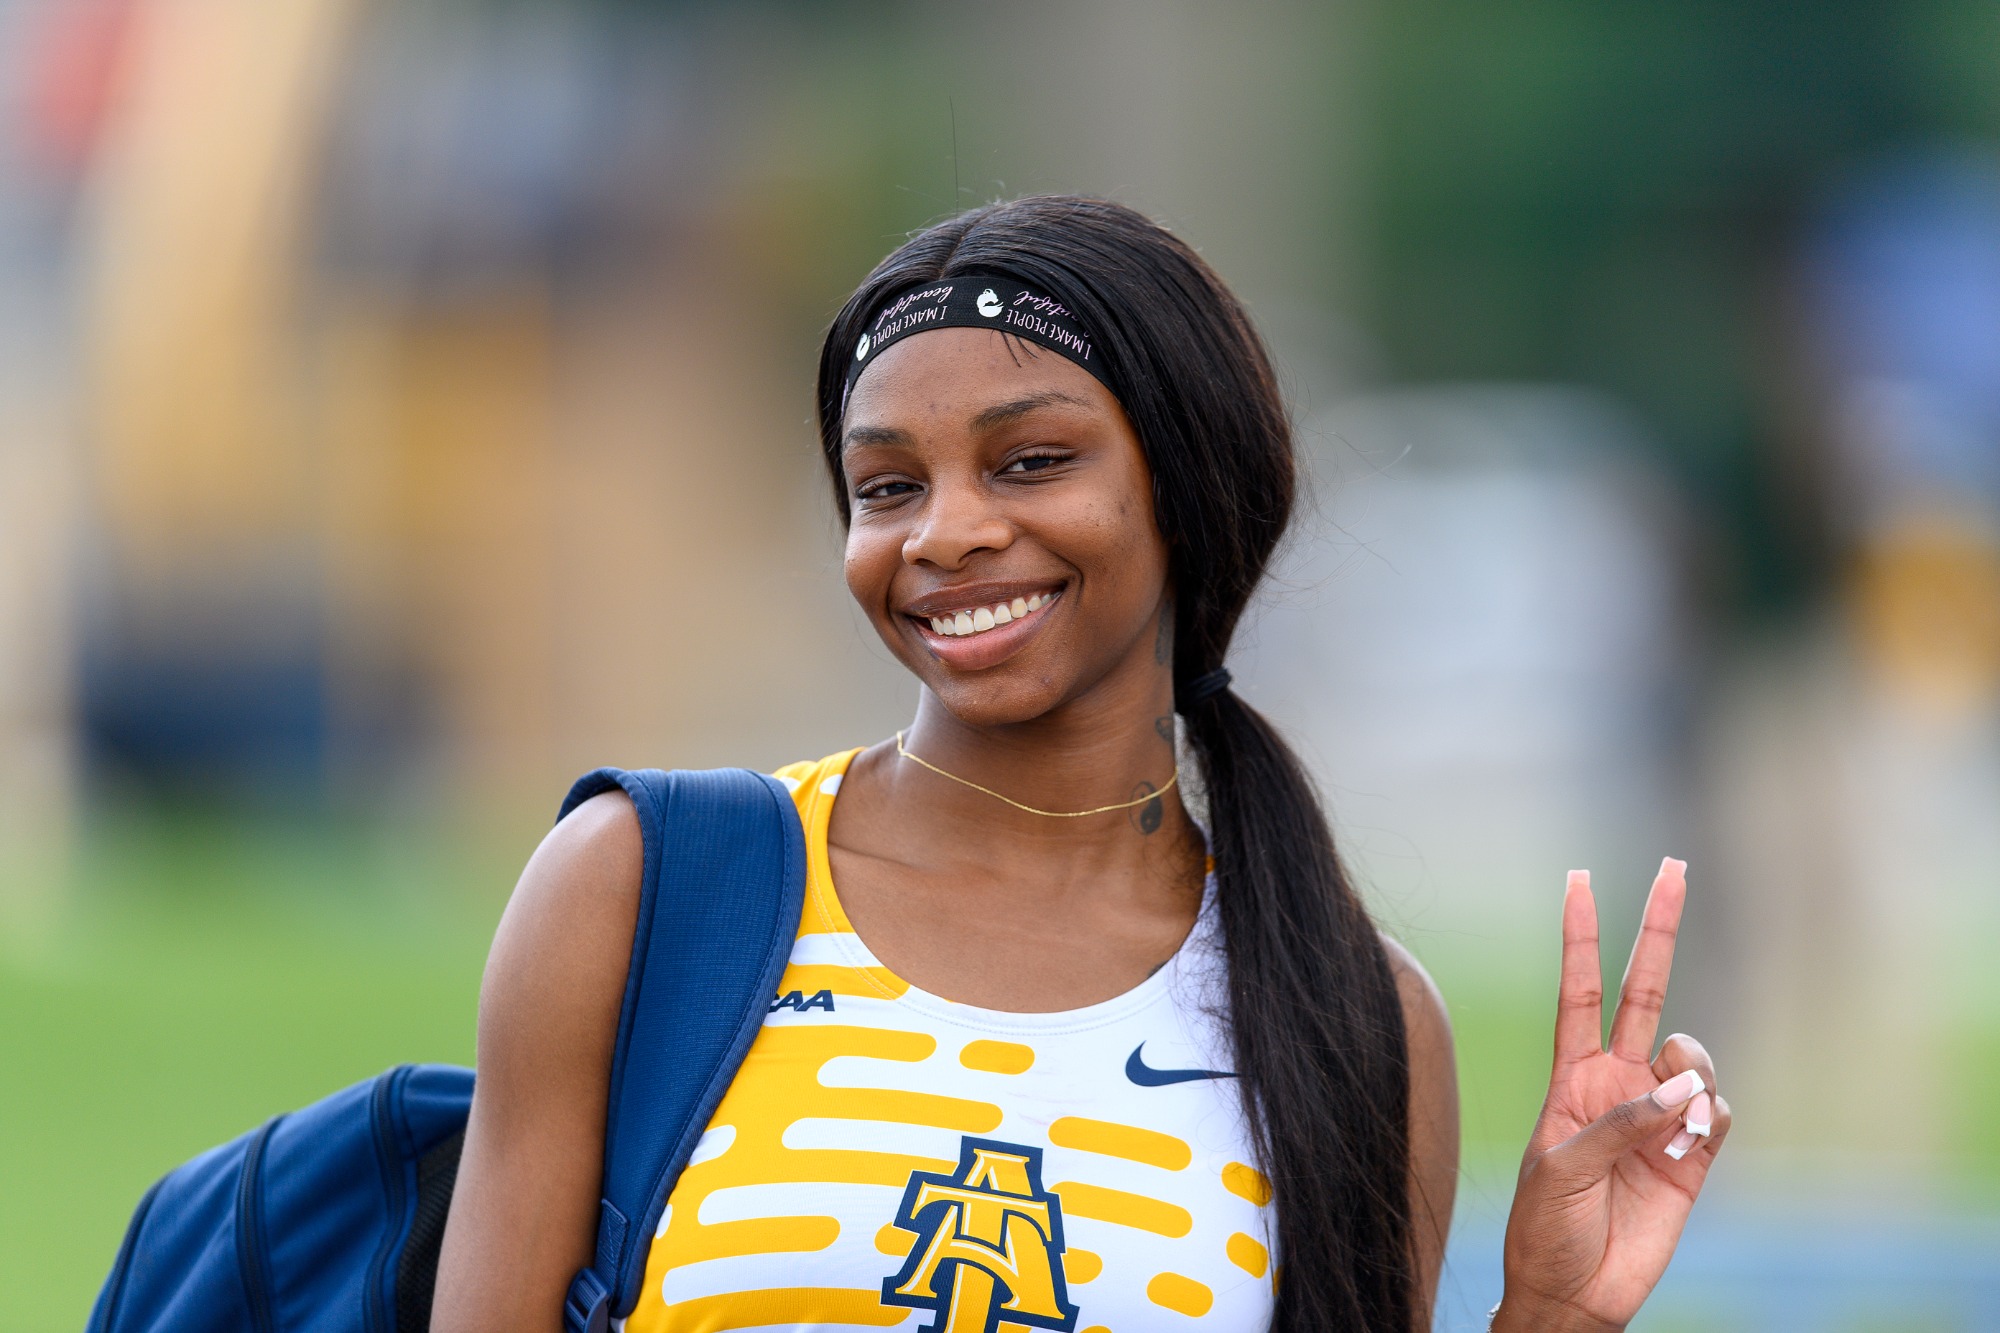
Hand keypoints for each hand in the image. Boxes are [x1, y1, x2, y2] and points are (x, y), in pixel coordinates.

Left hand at [1492, 860, 1731, 1332]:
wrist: (1574, 1291)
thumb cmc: (1545, 1227)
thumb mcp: (1558, 1170)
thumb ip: (1616, 1125)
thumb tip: (1677, 1092)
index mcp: (1572, 1076)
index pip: (1577, 989)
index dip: (1580, 935)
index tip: (1581, 878)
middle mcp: (1617, 1082)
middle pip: (1643, 991)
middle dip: (1657, 929)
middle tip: (1674, 867)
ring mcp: (1658, 1115)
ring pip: (1692, 1056)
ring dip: (1690, 1075)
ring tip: (1673, 1124)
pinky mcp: (1693, 1155)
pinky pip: (1717, 1112)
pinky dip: (1708, 1121)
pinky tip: (1688, 1148)